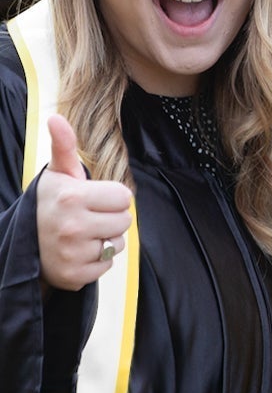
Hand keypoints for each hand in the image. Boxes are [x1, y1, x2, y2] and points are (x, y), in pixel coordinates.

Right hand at [36, 115, 132, 291]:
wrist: (24, 244)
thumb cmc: (50, 203)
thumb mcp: (58, 174)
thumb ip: (64, 146)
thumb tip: (56, 117)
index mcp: (72, 197)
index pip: (124, 197)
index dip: (111, 197)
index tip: (90, 199)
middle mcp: (71, 226)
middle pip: (125, 221)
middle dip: (110, 218)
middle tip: (85, 218)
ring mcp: (71, 253)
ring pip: (117, 244)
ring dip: (104, 240)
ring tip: (80, 235)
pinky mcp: (73, 275)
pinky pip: (107, 267)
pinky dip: (96, 262)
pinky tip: (77, 253)